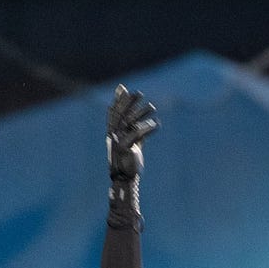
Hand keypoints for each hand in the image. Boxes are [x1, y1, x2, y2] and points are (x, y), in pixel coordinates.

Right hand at [106, 85, 157, 224]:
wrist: (125, 178)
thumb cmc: (129, 160)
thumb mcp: (132, 141)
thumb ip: (134, 127)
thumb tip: (139, 116)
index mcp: (112, 133)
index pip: (113, 113)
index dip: (118, 100)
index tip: (124, 89)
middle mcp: (112, 136)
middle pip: (120, 114)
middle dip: (128, 102)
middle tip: (139, 93)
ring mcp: (117, 142)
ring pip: (127, 122)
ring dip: (140, 113)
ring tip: (152, 107)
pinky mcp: (124, 149)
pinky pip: (135, 135)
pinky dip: (146, 128)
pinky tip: (156, 124)